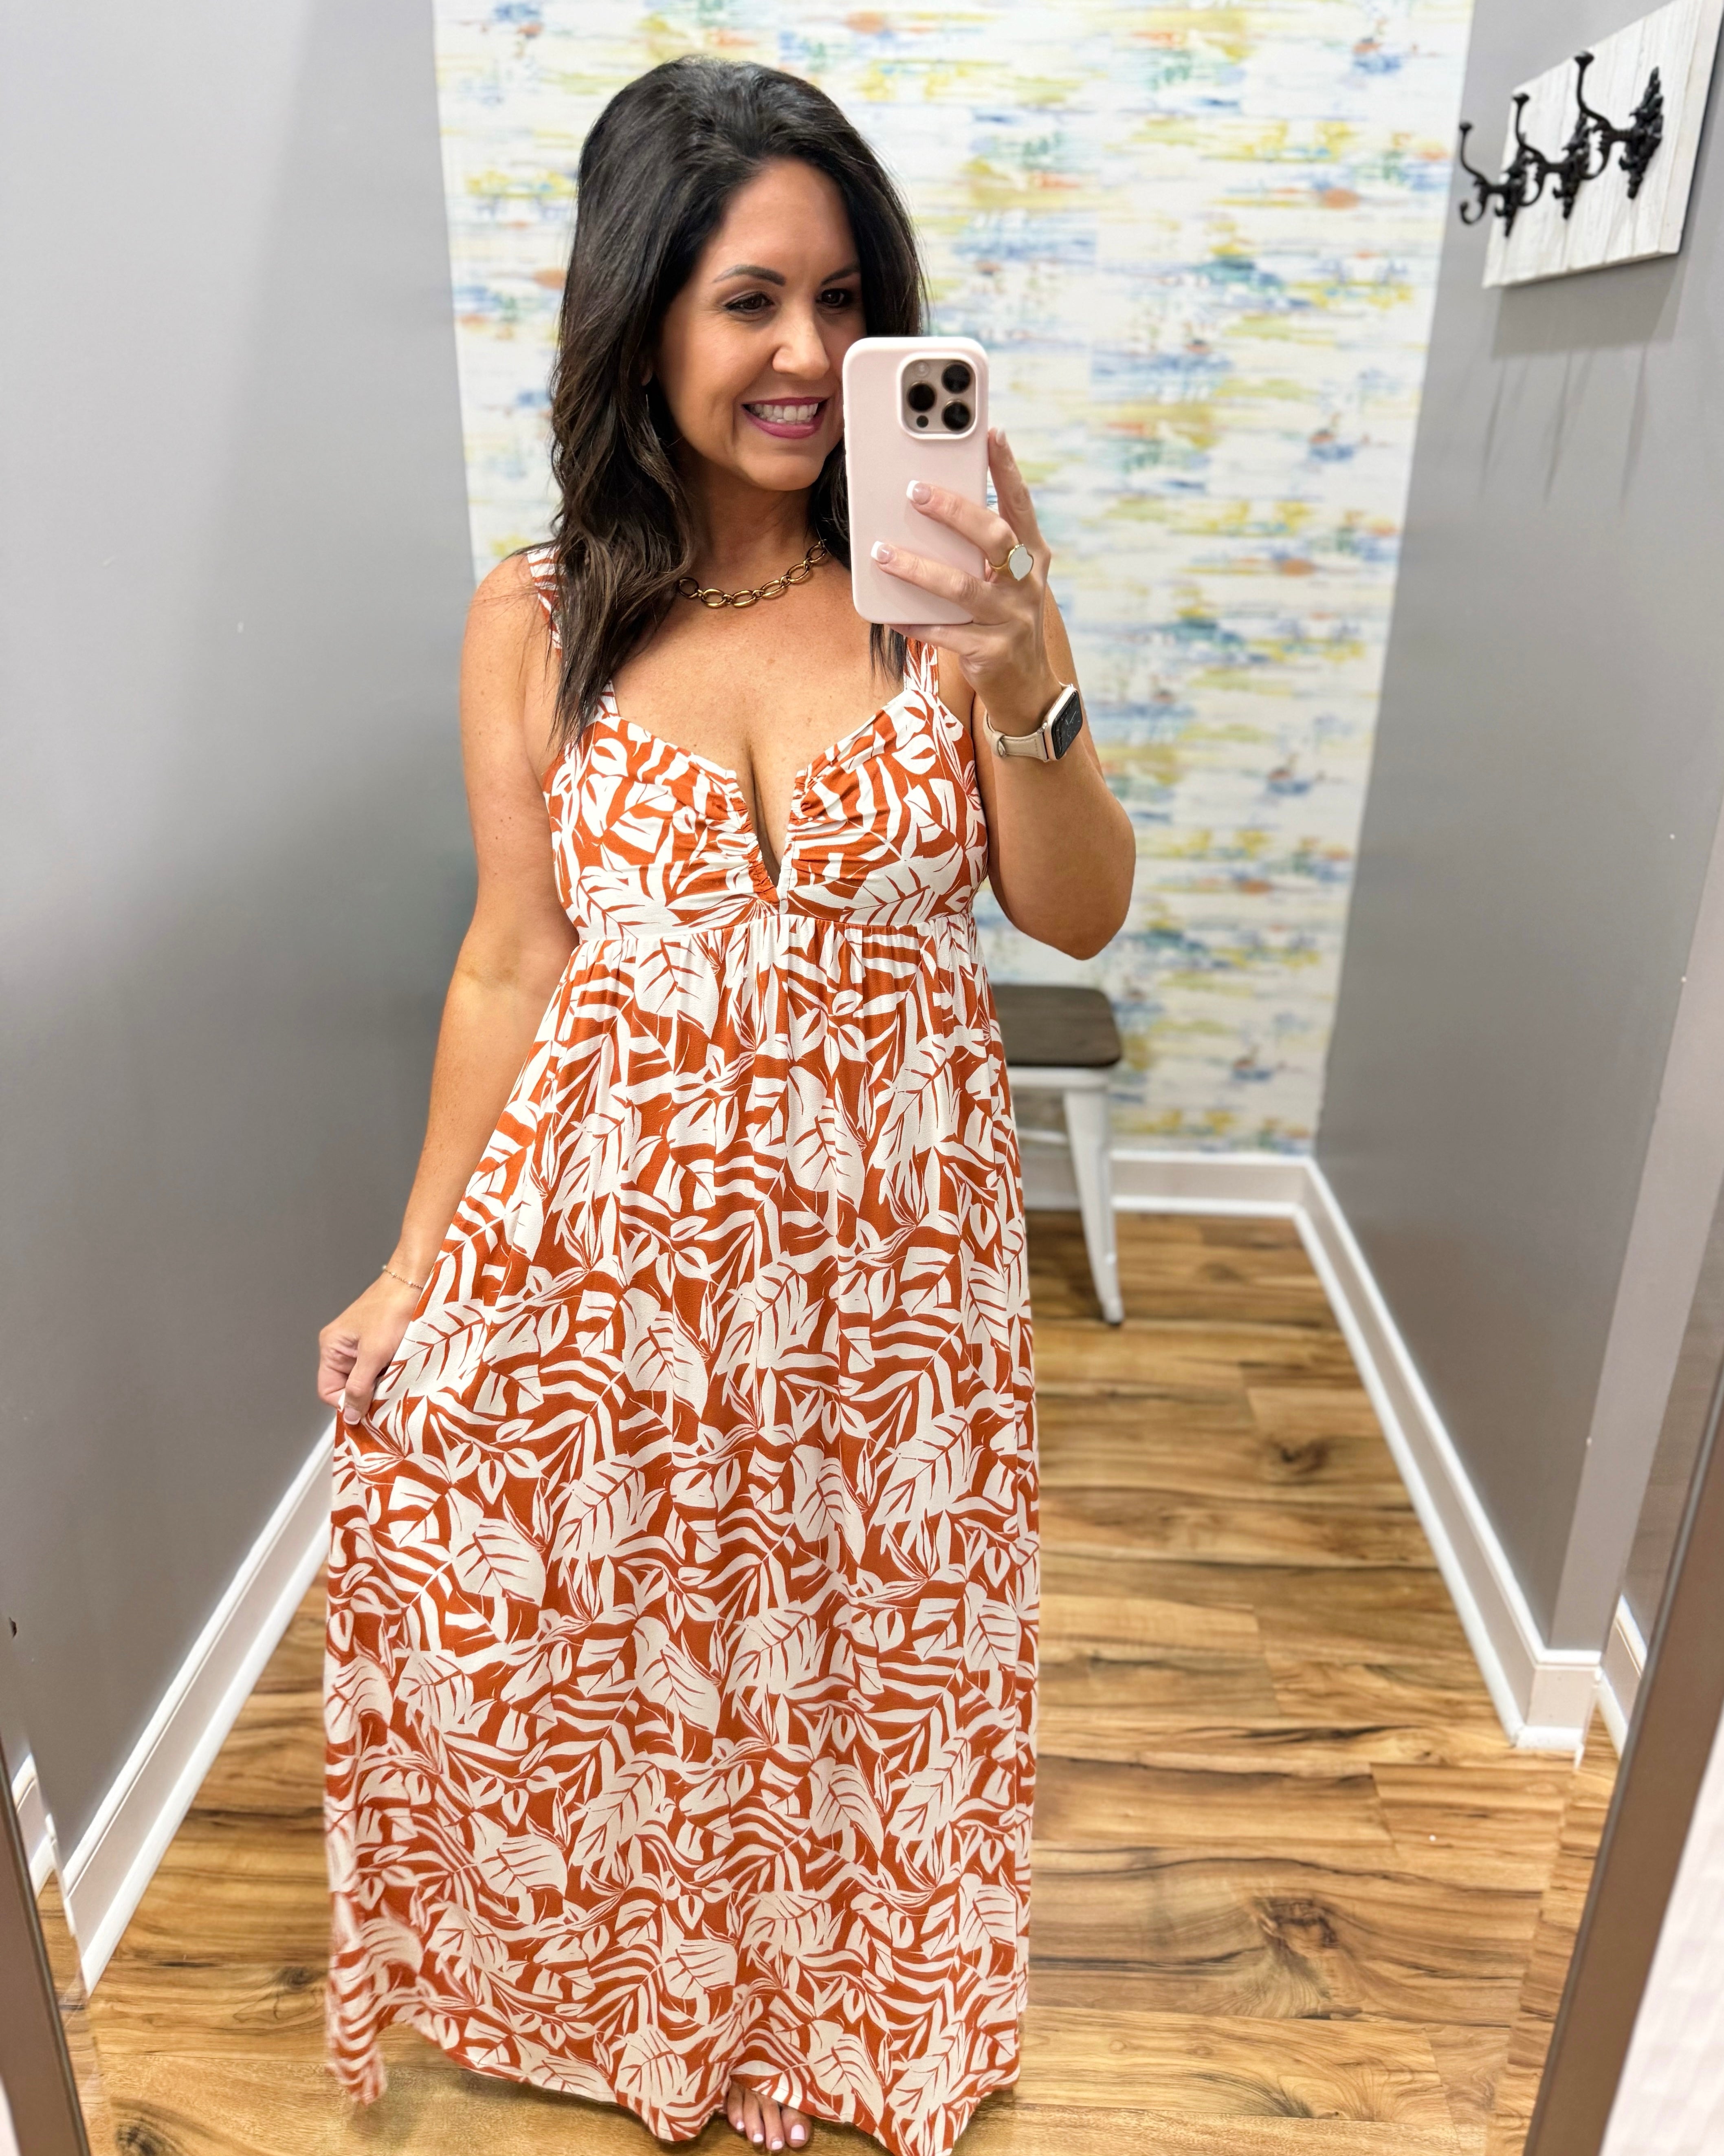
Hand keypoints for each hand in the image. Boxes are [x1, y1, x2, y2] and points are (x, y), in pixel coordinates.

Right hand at [317, 1271, 422, 1419]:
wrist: (416, 1283)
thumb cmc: (392, 1310)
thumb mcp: (374, 1354)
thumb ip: (359, 1387)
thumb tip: (350, 1415)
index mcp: (332, 1347)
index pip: (329, 1391)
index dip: (347, 1404)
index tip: (368, 1410)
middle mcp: (342, 1348)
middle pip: (348, 1387)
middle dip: (367, 1394)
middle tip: (387, 1395)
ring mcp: (360, 1346)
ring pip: (366, 1380)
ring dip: (381, 1383)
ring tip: (396, 1376)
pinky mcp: (378, 1344)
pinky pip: (379, 1369)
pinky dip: (390, 1372)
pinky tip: (401, 1368)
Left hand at [870, 427, 1062, 733]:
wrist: (1026, 688)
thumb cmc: (1005, 620)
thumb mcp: (1005, 580)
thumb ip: (982, 548)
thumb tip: (933, 504)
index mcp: (1032, 557)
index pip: (1021, 505)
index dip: (1007, 469)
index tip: (991, 432)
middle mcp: (1026, 584)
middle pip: (992, 538)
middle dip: (953, 511)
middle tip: (915, 490)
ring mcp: (1010, 619)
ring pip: (961, 587)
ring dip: (918, 568)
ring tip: (882, 552)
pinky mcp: (989, 652)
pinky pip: (943, 633)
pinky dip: (913, 621)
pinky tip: (888, 612)